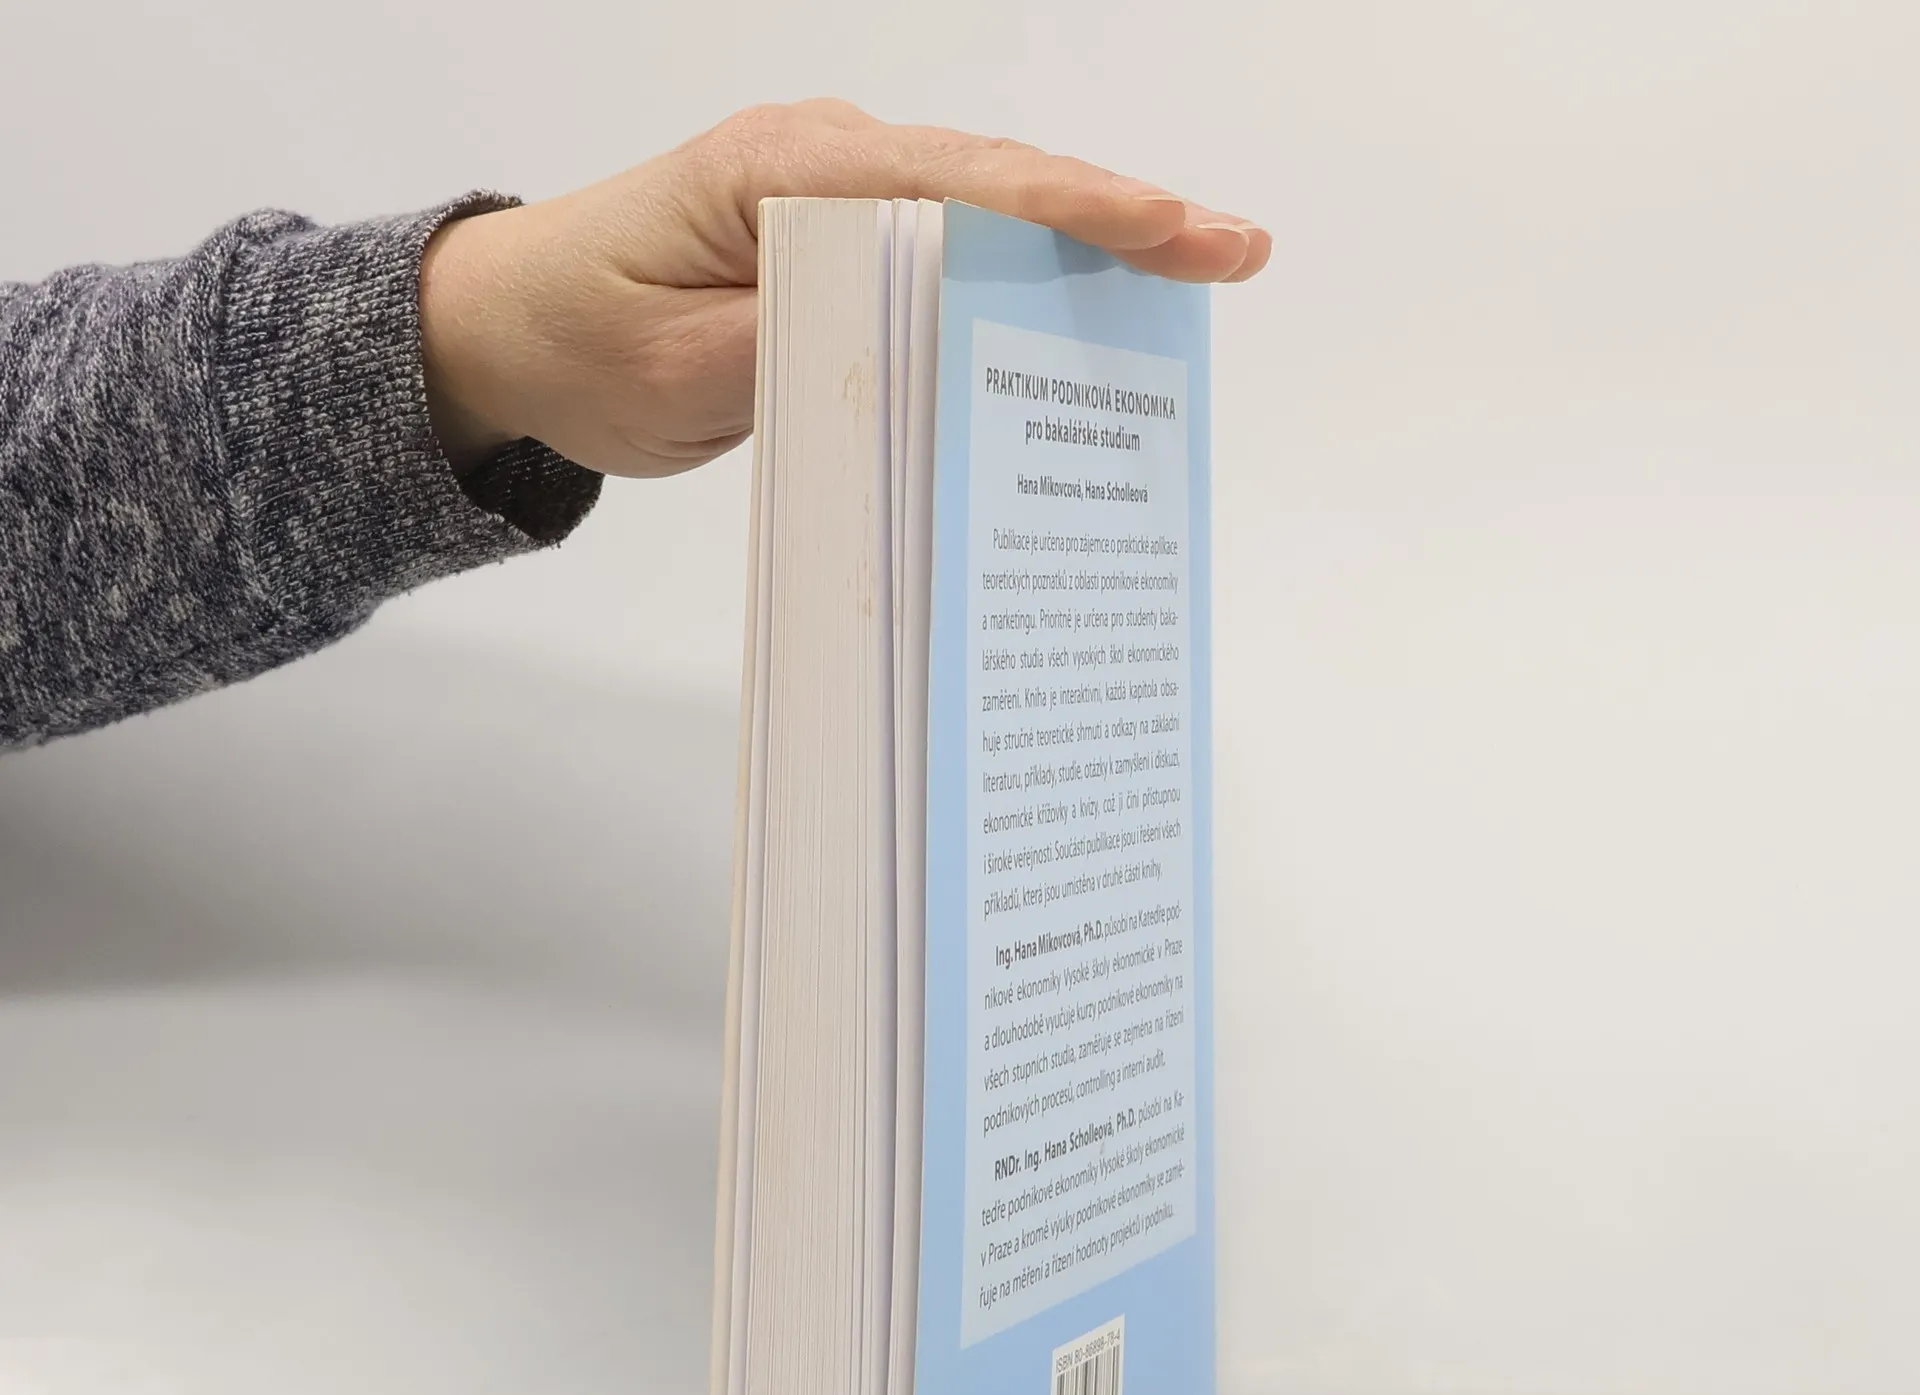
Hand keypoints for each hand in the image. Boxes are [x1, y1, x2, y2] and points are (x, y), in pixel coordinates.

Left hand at [418, 100, 1269, 478]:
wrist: (510, 332)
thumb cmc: (579, 342)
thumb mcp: (672, 373)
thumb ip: (790, 351)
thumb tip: (905, 339)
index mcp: (783, 173)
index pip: (954, 180)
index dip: (1072, 205)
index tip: (1171, 229)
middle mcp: (824, 166)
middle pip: (994, 185)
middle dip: (1118, 218)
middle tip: (1233, 250)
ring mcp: (836, 201)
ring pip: (981, 219)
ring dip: (1082, 253)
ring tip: (1193, 283)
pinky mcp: (837, 249)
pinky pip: (944, 260)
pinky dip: (1017, 287)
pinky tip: (1079, 328)